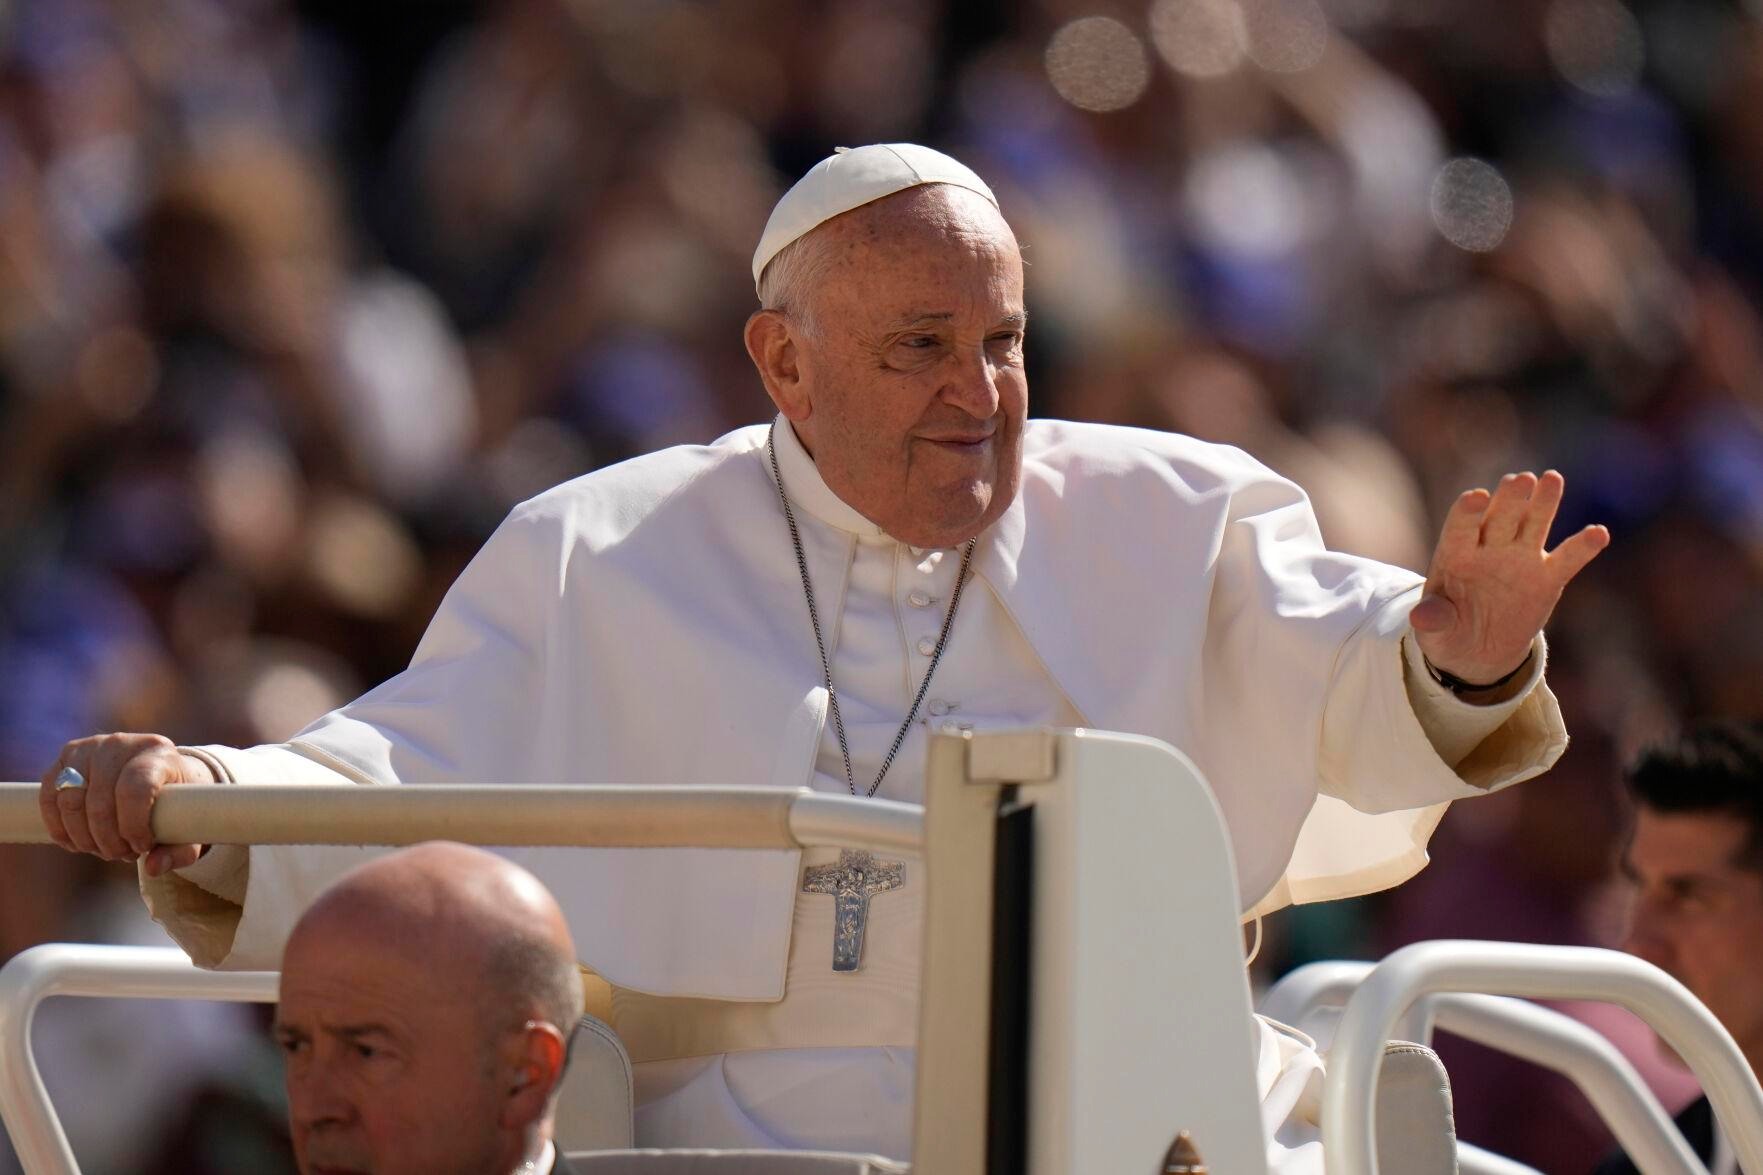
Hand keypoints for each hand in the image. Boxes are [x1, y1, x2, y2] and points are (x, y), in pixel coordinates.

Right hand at [40, 734, 215, 876]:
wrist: (158, 774)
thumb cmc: (175, 802)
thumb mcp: (188, 824)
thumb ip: (179, 851)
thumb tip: (153, 868)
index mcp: (157, 751)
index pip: (136, 788)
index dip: (133, 825)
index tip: (142, 847)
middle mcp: (121, 743)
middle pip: (100, 801)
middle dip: (108, 840)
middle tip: (123, 855)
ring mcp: (89, 748)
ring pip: (70, 802)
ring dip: (84, 837)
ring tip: (104, 850)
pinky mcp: (65, 758)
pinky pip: (49, 798)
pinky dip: (59, 828)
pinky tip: (76, 843)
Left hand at [1411, 470, 1608, 683]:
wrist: (1478, 650)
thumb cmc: (1449, 631)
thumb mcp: (1435, 630)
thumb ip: (1432, 619)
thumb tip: (1420, 618)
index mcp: (1456, 555)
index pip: (1460, 527)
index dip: (1467, 512)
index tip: (1476, 497)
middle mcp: (1489, 549)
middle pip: (1499, 517)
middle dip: (1509, 499)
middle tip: (1519, 480)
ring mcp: (1520, 559)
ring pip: (1533, 524)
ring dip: (1543, 503)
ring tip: (1551, 479)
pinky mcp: (1547, 577)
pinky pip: (1568, 559)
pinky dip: (1583, 546)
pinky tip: (1599, 533)